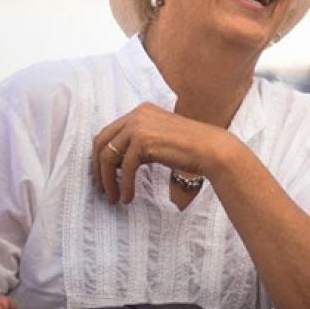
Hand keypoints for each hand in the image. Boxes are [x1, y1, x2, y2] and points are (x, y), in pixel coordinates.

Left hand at [92, 102, 232, 203]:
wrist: (211, 149)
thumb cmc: (189, 148)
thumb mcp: (158, 137)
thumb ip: (137, 141)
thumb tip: (113, 161)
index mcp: (140, 111)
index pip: (108, 133)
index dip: (100, 156)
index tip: (103, 175)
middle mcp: (137, 114)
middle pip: (102, 142)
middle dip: (98, 169)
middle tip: (102, 189)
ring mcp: (139, 125)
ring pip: (109, 156)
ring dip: (108, 180)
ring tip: (113, 197)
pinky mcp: (143, 140)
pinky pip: (125, 167)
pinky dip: (124, 185)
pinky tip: (128, 197)